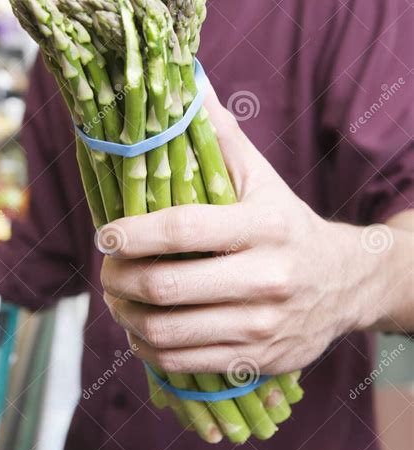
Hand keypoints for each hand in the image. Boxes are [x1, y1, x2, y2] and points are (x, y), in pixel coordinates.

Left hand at [100, 88, 383, 373]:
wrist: (344, 283)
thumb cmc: (289, 225)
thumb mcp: (262, 179)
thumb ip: (223, 138)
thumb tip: (190, 85)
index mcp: (264, 226)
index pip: (184, 229)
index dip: (133, 233)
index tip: (105, 233)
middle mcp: (266, 278)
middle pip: (167, 286)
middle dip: (119, 279)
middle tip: (106, 269)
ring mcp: (262, 325)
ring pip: (168, 332)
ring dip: (126, 317)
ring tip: (117, 299)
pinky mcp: (257, 360)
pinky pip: (184, 363)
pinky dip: (149, 349)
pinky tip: (141, 331)